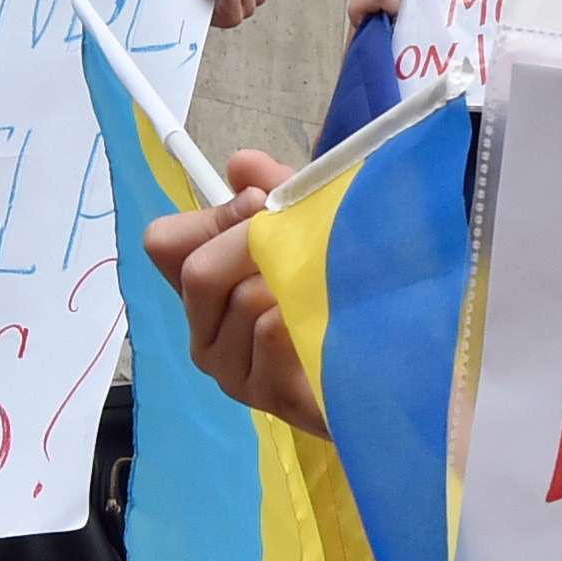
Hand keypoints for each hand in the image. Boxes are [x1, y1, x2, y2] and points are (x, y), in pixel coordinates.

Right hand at [145, 152, 322, 434]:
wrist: (397, 368)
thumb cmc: (344, 296)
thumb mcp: (311, 230)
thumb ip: (276, 192)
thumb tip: (240, 164)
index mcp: (207, 292)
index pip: (164, 242)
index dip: (211, 216)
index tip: (259, 206)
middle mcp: (206, 333)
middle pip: (198, 270)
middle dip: (253, 245)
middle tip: (299, 244)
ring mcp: (232, 371)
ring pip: (243, 300)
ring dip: (290, 283)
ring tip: (324, 293)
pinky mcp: (265, 396)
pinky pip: (272, 332)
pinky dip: (303, 316)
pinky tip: (328, 325)